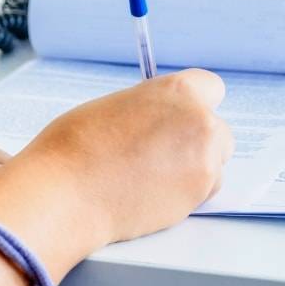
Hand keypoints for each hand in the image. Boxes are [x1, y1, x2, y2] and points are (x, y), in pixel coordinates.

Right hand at [0, 69, 233, 279]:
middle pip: (218, 129)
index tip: (182, 115)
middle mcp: (200, 123)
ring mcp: (203, 162)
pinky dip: (186, 192)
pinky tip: (153, 192)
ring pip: (214, 162)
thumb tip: (164, 119)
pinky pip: (204, 191)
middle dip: (197, 139)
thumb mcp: (118, 106)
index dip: (194, 103)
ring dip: (194, 166)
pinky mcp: (197, 198)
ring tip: (152, 174)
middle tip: (162, 151)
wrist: (66, 193)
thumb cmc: (78, 146)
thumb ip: (152, 108)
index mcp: (179, 90)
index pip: (211, 88)